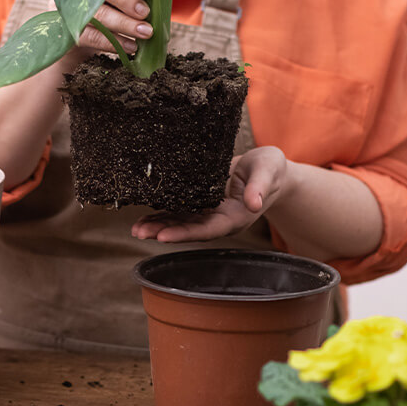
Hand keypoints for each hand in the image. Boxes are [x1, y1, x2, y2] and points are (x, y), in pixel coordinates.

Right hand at [48, 0, 152, 56]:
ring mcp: (71, 8)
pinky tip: (130, 46)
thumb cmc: (107, 4)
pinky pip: (92, 37)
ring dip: (125, 24)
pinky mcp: (68, 30)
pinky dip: (113, 42)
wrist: (79, 29)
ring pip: (99, 15)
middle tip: (145, 13)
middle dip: (127, 2)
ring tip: (145, 32)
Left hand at [131, 146, 292, 242]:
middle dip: (164, 232)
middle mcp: (219, 219)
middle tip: (139, 233)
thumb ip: (260, 187)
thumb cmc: (270, 169)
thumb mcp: (268, 172)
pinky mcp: (202, 201)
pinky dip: (162, 213)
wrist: (267, 169)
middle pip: (189, 229)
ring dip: (158, 226)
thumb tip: (254, 204)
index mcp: (235, 217)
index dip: (185, 233)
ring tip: (136, 229)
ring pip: (181, 221)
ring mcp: (209, 212)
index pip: (207, 229)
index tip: (163, 237)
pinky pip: (180, 210)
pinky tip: (144, 217)